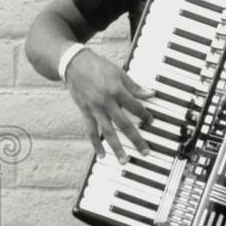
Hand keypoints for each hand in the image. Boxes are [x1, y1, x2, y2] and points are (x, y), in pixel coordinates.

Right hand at [64, 47, 154, 163]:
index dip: (145, 115)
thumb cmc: (98, 66)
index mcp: (117, 90)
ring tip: (124, 161)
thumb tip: (150, 94)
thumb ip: (134, 87)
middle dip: (136, 139)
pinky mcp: (85, 112)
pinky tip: (102, 155)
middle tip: (145, 152)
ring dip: (117, 148)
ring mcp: (95, 109)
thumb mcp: (119, 73)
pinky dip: (96, 144)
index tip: (151, 121)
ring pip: (108, 132)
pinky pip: (91, 131)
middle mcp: (106, 102)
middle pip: (124, 124)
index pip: (135, 107)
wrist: (73, 64)